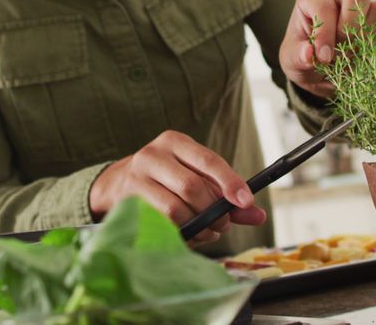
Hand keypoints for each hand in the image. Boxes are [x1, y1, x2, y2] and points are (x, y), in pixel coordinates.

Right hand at [89, 131, 266, 244]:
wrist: (118, 184)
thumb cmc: (167, 181)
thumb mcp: (197, 179)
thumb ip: (227, 196)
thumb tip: (258, 215)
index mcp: (175, 142)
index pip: (208, 160)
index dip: (230, 182)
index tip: (246, 202)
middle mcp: (153, 154)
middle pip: (193, 187)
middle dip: (214, 211)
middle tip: (224, 224)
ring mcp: (137, 177)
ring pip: (176, 208)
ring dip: (199, 226)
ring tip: (208, 231)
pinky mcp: (127, 201)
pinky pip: (160, 222)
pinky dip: (181, 232)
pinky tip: (188, 233)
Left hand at [279, 0, 375, 99]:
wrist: (322, 69)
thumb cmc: (303, 56)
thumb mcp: (292, 60)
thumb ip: (299, 57)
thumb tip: (309, 54)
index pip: (324, 6)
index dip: (325, 33)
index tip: (323, 57)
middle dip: (351, 31)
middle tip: (341, 54)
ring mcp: (366, 4)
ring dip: (371, 36)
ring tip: (357, 54)